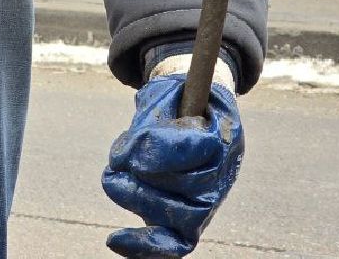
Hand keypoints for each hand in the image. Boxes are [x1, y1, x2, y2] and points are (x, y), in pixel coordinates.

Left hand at [102, 72, 244, 256]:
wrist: (191, 116)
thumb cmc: (175, 102)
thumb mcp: (164, 96)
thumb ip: (150, 119)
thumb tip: (125, 158)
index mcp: (225, 132)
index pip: (200, 147)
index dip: (158, 147)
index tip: (129, 143)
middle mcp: (224, 172)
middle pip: (190, 187)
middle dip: (145, 177)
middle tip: (114, 167)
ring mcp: (210, 200)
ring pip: (182, 217)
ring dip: (140, 200)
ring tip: (112, 180)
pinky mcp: (192, 222)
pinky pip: (177, 244)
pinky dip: (148, 246)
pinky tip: (115, 240)